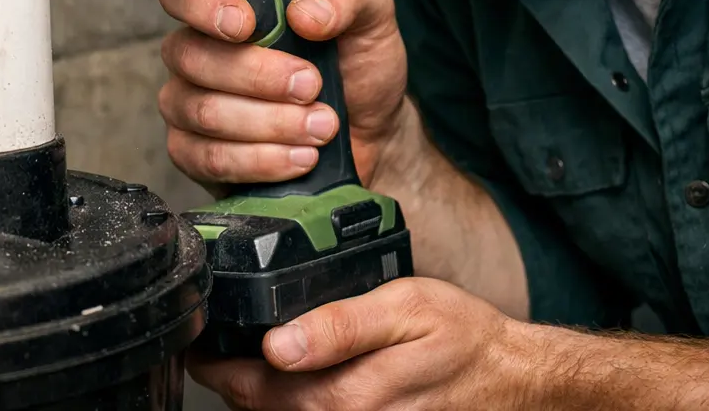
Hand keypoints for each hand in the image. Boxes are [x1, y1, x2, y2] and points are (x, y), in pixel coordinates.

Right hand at [157, 0, 408, 191]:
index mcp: (232, 3)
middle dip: (258, 77)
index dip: (202, 4)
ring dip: (269, 123)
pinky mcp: (196, 154)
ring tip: (321, 127)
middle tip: (312, 86)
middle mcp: (200, 49)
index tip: (246, 25)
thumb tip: (304, 14)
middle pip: (191, 56)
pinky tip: (300, 157)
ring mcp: (190, 103)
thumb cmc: (359, 66)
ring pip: (203, 111)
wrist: (373, 135)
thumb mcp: (370, 16)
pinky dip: (260, 161)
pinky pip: (208, 159)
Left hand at [189, 278, 520, 409]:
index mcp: (347, 396)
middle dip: (232, 382)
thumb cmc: (461, 335)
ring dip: (258, 397)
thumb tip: (276, 344)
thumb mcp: (404, 307)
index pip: (258, 390)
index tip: (197, 347)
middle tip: (212, 347)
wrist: (510, 378)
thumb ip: (339, 326)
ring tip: (240, 361)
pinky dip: (291, 406)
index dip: (219, 370)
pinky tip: (289, 382)